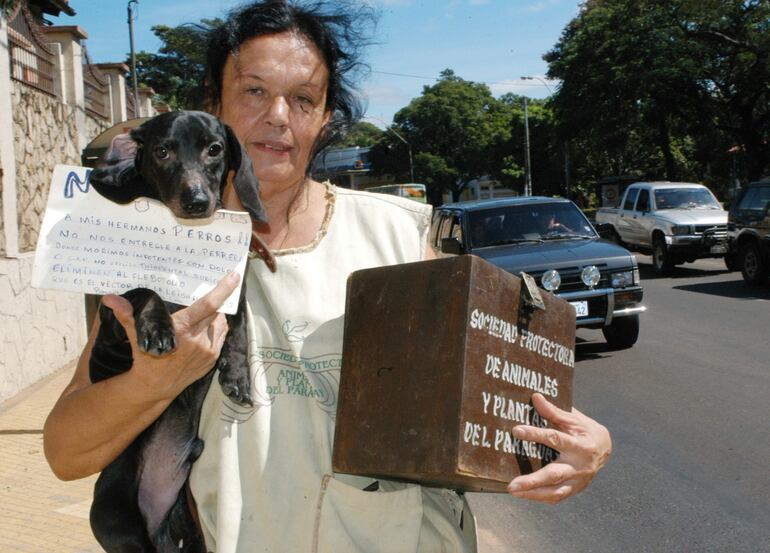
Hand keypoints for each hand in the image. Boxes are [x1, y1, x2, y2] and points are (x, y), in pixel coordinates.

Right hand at [100, 272, 239, 400]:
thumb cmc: (146, 359)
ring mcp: (208, 350)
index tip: (233, 276)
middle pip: (216, 312)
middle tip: (216, 289)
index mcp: (183, 329)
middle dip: (217, 301)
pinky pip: (221, 337)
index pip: (209, 304)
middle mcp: (199, 339)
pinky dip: (216, 329)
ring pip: (220, 324)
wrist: (155, 387)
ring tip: (207, 311)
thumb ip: (127, 315)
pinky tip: (208, 326)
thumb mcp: (137, 335)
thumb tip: (109, 298)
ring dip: (215, 316)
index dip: (223, 289)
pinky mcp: (212, 359)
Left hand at [506, 393, 611, 503]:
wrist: (606, 449)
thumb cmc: (585, 431)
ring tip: (513, 491)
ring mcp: (578, 480)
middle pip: (554, 474)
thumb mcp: (573, 419)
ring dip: (533, 494)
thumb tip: (535, 397)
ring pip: (555, 491)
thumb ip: (554, 411)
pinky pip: (557, 497)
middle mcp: (579, 465)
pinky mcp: (576, 488)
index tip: (517, 430)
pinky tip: (525, 496)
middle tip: (512, 485)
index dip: (535, 434)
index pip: (555, 439)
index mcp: (580, 445)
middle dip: (533, 480)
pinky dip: (541, 498)